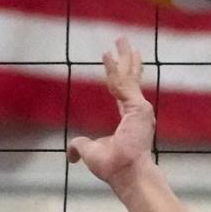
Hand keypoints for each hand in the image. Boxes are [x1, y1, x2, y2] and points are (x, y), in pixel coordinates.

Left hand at [67, 38, 154, 185]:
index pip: (123, 93)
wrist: (126, 172)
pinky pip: (124, 82)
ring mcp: (140, 109)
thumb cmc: (113, 167)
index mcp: (129, 120)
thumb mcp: (90, 152)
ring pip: (129, 77)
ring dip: (124, 57)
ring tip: (121, 39)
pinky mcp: (138, 108)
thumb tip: (71, 153)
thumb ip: (80, 146)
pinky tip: (107, 55)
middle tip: (124, 41)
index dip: (118, 76)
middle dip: (128, 60)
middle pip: (131, 79)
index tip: (113, 59)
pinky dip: (115, 68)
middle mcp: (137, 112)